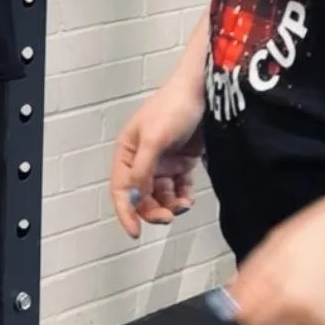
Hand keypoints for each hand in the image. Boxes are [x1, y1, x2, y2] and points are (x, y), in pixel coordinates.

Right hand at [111, 69, 206, 236]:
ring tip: (182, 206)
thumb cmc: (174, 108)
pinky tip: (187, 200)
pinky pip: (178, 188)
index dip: (126, 212)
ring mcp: (162, 162)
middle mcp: (142, 160)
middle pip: (141, 197)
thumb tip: (134, 197)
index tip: (135, 232)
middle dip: (152, 210)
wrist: (203, 92)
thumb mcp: (154, 139)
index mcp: (128, 152)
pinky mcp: (181, 163)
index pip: (121, 190)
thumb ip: (143, 169)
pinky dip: (182, 197)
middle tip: (167, 218)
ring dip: (169, 206)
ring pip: (160, 195)